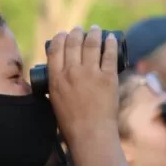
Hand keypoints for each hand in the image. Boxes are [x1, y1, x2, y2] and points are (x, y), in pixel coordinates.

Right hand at [46, 26, 118, 140]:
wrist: (90, 135)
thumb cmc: (71, 124)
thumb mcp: (55, 101)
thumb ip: (56, 85)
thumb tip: (59, 76)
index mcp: (56, 78)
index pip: (55, 48)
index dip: (60, 37)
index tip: (64, 34)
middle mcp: (72, 72)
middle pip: (73, 42)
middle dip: (77, 32)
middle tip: (81, 30)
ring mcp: (91, 74)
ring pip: (91, 44)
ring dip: (94, 34)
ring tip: (96, 30)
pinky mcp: (108, 78)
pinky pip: (109, 55)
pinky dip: (110, 44)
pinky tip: (111, 38)